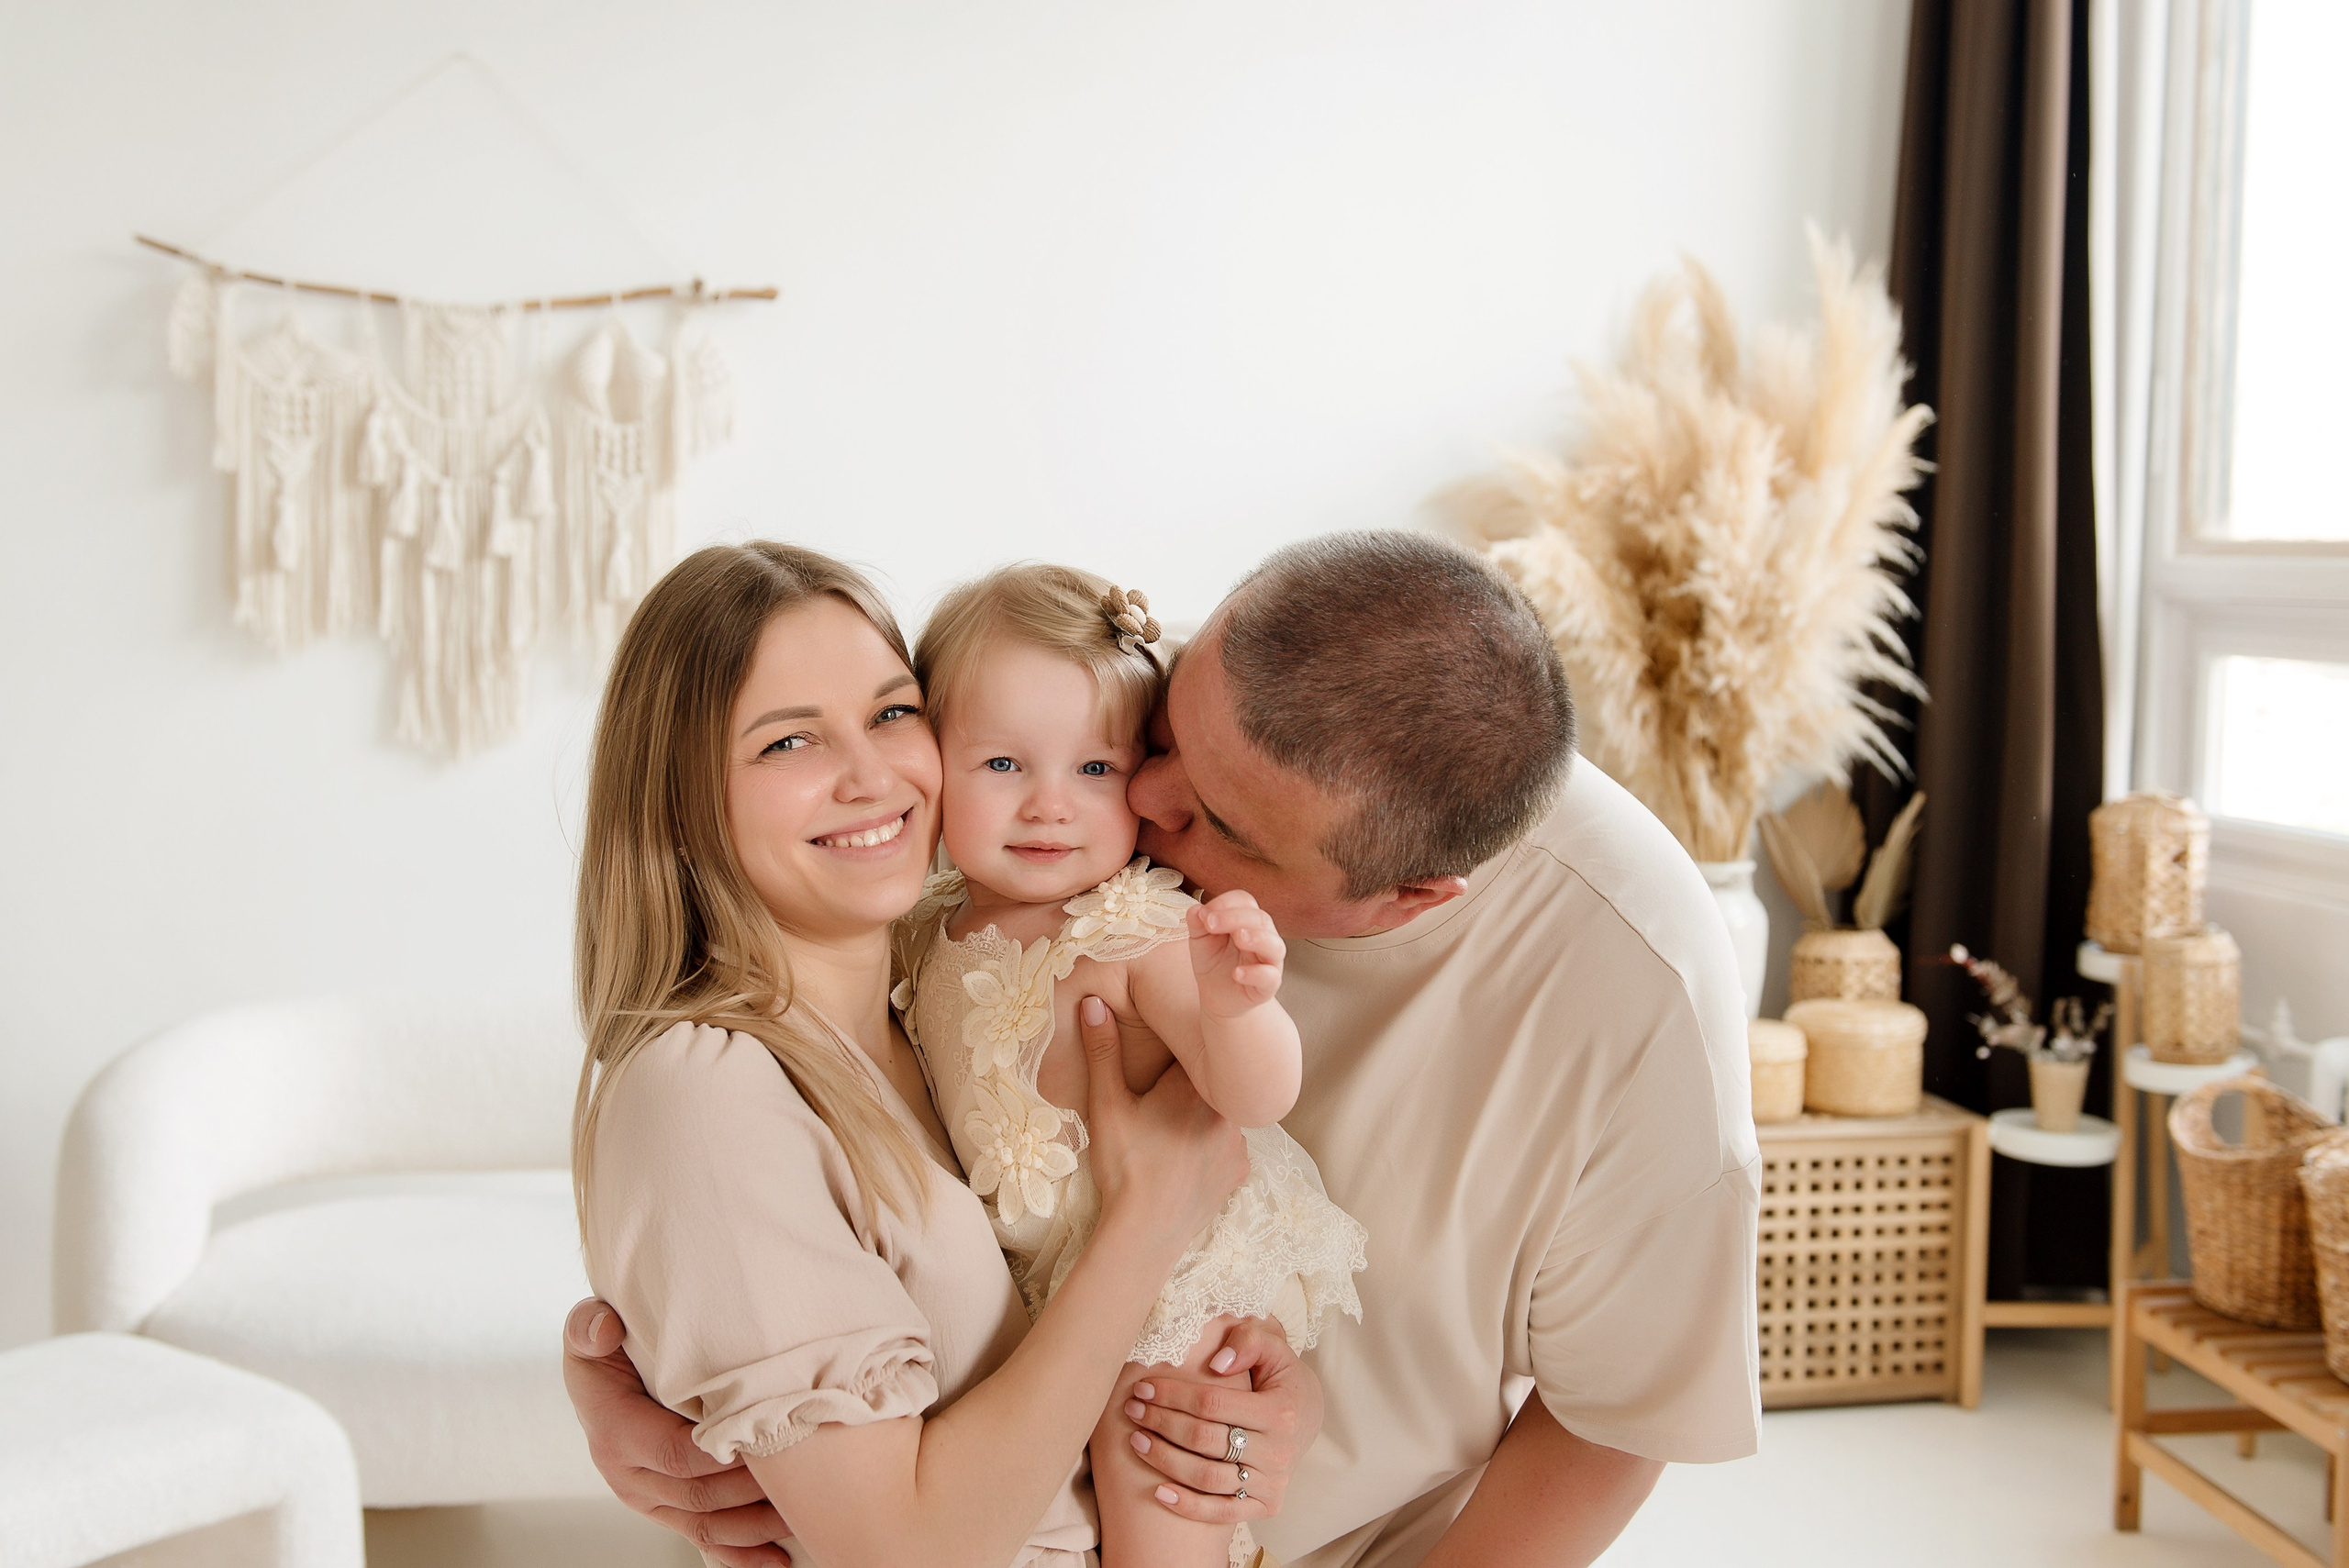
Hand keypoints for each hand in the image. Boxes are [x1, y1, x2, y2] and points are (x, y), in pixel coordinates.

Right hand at [562, 1299, 793, 1566]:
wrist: (600, 1374)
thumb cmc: (606, 1349)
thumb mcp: (588, 1330)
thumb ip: (588, 1328)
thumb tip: (602, 1328)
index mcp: (615, 1433)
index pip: (676, 1455)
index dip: (722, 1456)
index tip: (769, 1440)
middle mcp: (628, 1474)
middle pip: (699, 1494)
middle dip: (751, 1490)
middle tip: (805, 1472)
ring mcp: (648, 1497)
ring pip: (705, 1524)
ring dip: (754, 1527)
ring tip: (801, 1516)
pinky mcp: (665, 1508)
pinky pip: (702, 1540)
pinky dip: (740, 1556)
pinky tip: (777, 1562)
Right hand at [1079, 994, 1248, 1253]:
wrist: (1144, 1235)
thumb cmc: (1123, 1167)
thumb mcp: (1107, 1106)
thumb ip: (1103, 1051)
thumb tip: (1095, 1001)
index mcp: (1194, 1085)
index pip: (1191, 1052)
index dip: (1174, 1053)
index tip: (1157, 1062)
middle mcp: (1226, 1109)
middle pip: (1208, 1083)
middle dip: (1187, 1086)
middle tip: (1158, 1101)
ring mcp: (1238, 1142)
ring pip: (1220, 1113)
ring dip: (1201, 1116)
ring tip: (1171, 1131)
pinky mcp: (1240, 1171)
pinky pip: (1228, 1145)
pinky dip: (1211, 1145)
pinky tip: (1187, 1156)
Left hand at [1125, 1316, 1321, 1523]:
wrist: (1308, 1417)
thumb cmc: (1281, 1377)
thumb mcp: (1273, 1348)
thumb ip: (1248, 1342)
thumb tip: (1217, 1362)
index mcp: (1279, 1412)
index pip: (1212, 1404)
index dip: (1173, 1395)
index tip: (1143, 1387)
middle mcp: (1278, 1452)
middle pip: (1204, 1441)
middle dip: (1161, 1423)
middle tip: (1132, 1410)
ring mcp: (1272, 1483)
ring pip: (1207, 1478)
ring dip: (1164, 1460)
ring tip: (1136, 1441)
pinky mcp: (1266, 1505)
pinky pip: (1222, 1512)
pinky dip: (1189, 1506)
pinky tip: (1159, 1491)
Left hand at [1188, 890, 1284, 1019]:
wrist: (1218, 997)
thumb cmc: (1213, 962)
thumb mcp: (1200, 941)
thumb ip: (1198, 923)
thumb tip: (1196, 909)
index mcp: (1247, 920)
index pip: (1245, 901)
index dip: (1225, 903)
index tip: (1204, 915)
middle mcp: (1263, 936)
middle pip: (1260, 919)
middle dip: (1235, 917)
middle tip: (1210, 924)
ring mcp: (1269, 961)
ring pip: (1274, 945)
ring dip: (1257, 938)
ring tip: (1239, 938)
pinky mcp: (1268, 985)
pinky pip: (1270, 977)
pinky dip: (1255, 973)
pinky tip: (1237, 973)